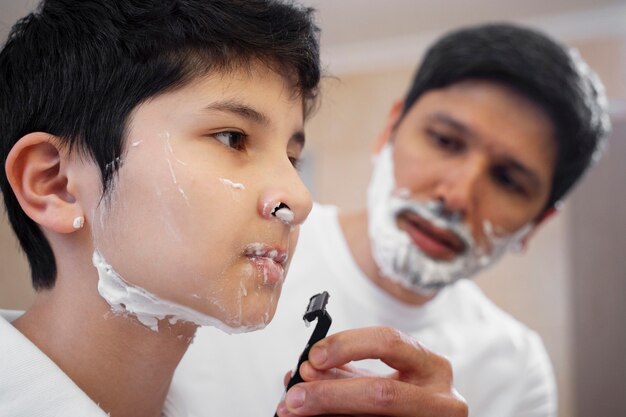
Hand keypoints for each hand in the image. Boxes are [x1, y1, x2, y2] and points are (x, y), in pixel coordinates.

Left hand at [275, 326, 466, 416]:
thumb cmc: (404, 402)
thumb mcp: (381, 380)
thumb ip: (347, 372)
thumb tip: (304, 370)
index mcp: (431, 367)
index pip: (388, 342)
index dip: (347, 346)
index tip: (313, 356)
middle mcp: (441, 398)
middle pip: (381, 393)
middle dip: (330, 394)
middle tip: (295, 396)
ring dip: (327, 412)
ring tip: (294, 410)